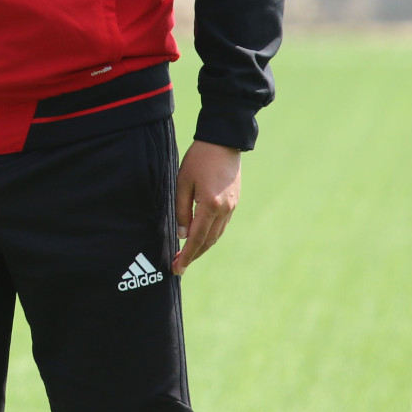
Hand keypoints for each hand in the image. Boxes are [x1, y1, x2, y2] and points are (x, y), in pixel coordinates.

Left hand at [173, 140, 240, 274]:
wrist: (223, 142)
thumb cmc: (198, 160)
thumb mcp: (182, 182)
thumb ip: (182, 210)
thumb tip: (183, 235)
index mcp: (210, 205)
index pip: (197, 239)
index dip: (187, 256)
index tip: (177, 269)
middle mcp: (225, 210)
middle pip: (208, 241)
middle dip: (194, 255)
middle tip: (179, 266)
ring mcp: (232, 207)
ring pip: (216, 235)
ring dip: (203, 247)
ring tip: (187, 256)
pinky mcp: (234, 202)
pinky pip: (221, 225)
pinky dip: (210, 235)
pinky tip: (200, 237)